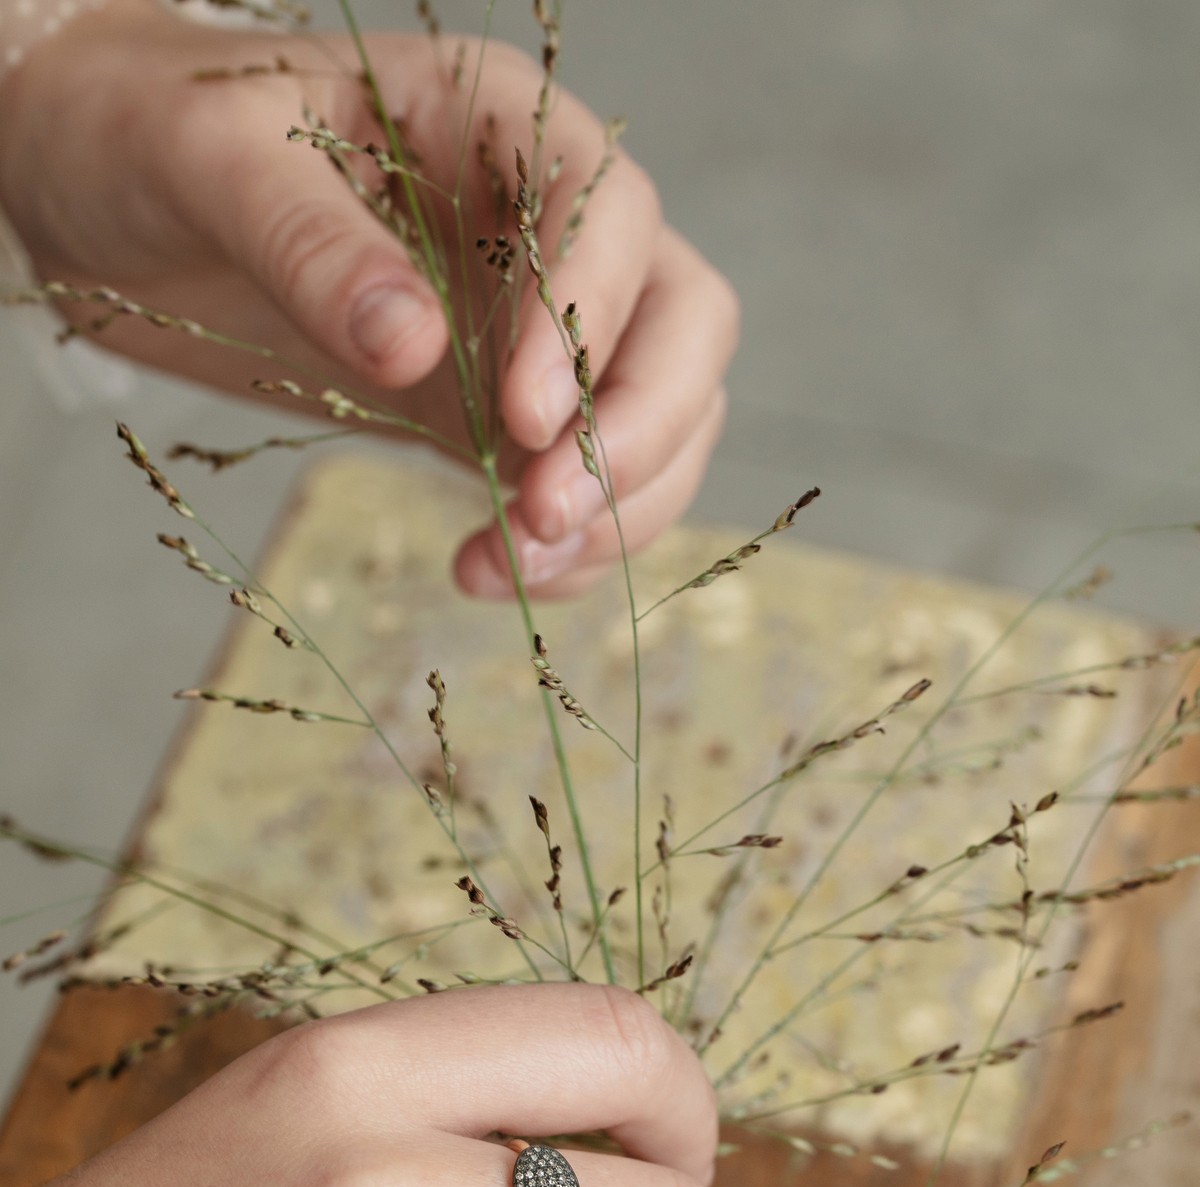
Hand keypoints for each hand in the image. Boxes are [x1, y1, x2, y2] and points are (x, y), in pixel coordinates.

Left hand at [0, 2, 738, 597]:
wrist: (108, 191)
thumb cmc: (157, 134)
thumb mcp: (211, 162)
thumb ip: (312, 242)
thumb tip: (412, 343)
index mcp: (492, 122)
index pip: (609, 209)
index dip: (591, 316)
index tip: (522, 417)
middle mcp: (540, 224)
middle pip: (680, 321)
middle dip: (641, 428)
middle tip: (546, 511)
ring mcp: (530, 326)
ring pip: (657, 416)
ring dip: (614, 508)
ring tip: (512, 564)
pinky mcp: (494, 413)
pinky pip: (577, 483)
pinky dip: (563, 547)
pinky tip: (487, 572)